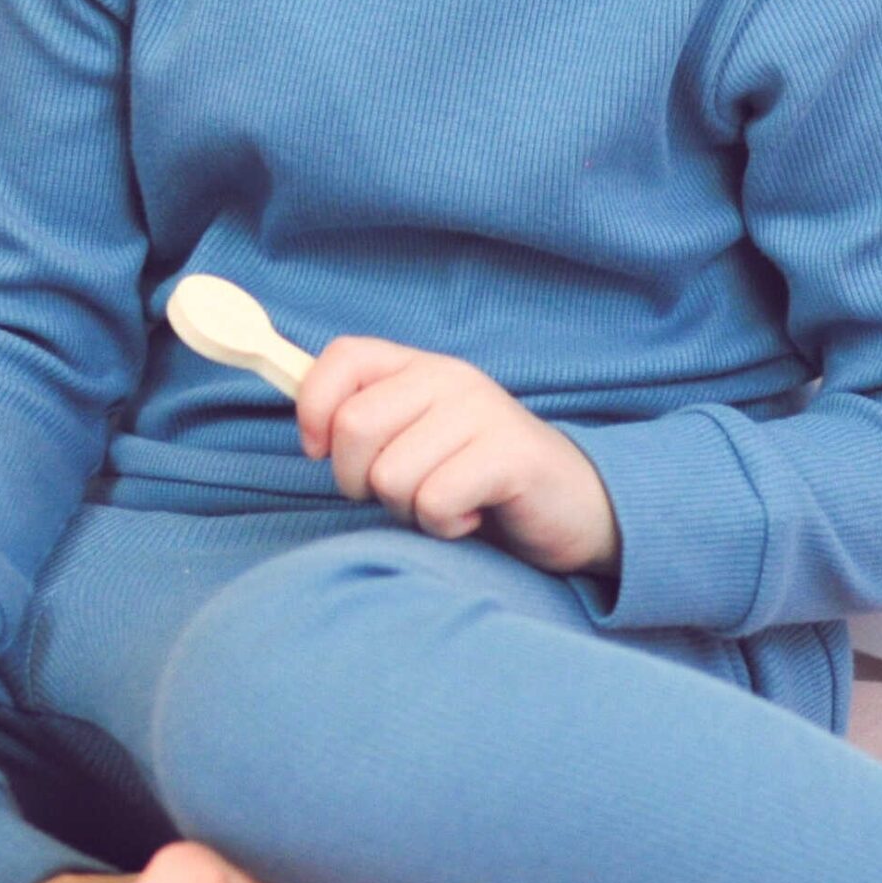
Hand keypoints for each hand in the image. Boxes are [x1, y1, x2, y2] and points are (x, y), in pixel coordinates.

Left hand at [295, 337, 619, 574]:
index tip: (320, 451)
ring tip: (447, 501)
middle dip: (358, 480)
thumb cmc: (477, 481)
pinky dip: (445, 525)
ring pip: (390, 475)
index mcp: (419, 368)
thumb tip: (309, 432)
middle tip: (401, 492)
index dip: (313, 408)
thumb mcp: (416, 441)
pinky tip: (474, 514)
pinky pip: (433, 502)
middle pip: (354, 427)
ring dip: (408, 510)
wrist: (573, 506)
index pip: (343, 357)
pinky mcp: (510, 455)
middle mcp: (450, 377)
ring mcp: (482, 412)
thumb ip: (368, 424)